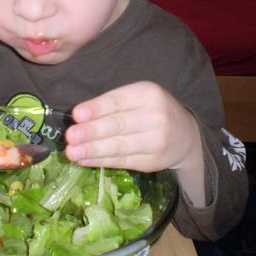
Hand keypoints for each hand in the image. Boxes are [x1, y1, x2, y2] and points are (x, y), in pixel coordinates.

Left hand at [65, 81, 201, 172]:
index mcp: (148, 94)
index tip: (77, 114)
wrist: (186, 135)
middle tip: (70, 136)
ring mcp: (156, 141)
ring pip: (119, 146)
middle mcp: (155, 116)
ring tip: (72, 152)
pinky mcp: (153, 161)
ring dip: (93, 150)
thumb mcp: (138, 97)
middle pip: (118, 125)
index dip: (97, 108)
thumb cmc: (152, 110)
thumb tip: (79, 118)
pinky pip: (123, 161)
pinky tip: (85, 160)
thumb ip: (112, 104)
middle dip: (91, 132)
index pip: (119, 101)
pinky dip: (102, 161)